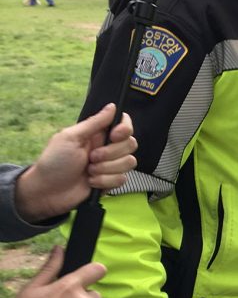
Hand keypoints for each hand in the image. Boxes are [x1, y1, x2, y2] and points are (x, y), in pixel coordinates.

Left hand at [15, 104, 137, 222]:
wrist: (47, 192)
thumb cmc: (55, 161)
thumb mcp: (71, 138)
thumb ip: (94, 122)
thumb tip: (113, 105)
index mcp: (98, 134)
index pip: (124, 124)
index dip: (125, 129)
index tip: (114, 136)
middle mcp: (108, 147)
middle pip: (130, 144)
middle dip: (111, 153)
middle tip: (92, 158)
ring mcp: (111, 165)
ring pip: (129, 162)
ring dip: (107, 168)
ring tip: (89, 171)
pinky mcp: (111, 181)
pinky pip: (122, 179)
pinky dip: (105, 181)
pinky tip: (91, 182)